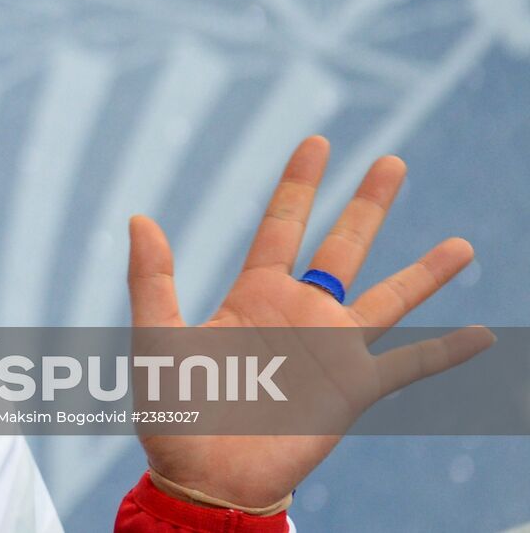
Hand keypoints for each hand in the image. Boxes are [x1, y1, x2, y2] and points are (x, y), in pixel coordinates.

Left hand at [126, 135, 491, 507]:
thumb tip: (139, 218)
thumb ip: (152, 280)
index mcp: (252, 295)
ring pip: (388, 299)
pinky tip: (480, 335)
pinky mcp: (351, 390)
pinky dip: (445, 352)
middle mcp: (298, 314)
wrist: (203, 478)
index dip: (299, 184)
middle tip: (392, 161)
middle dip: (366, 204)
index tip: (318, 141)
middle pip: (341, 246)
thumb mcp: (156, 339)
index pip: (282, 225)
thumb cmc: (174, 412)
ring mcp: (330, 350)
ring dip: (424, 272)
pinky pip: (408, 366)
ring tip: (461, 244)